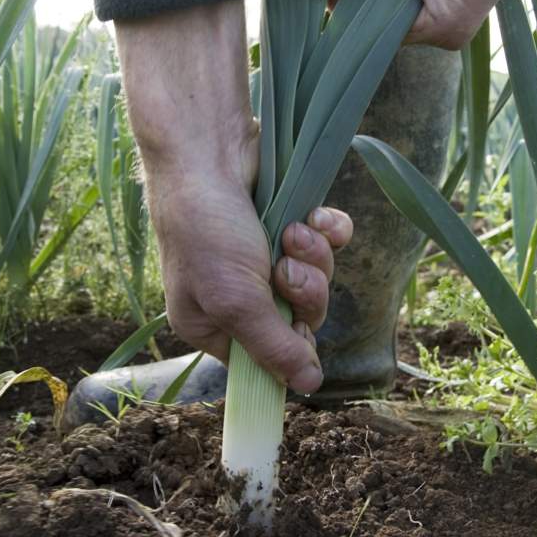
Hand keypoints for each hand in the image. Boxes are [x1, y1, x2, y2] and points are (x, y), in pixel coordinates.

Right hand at [115, 1, 352, 393]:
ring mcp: (266, 257)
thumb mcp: (236, 301)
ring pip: (319, 278)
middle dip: (306, 290)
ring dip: (315, 256)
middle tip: (286, 267)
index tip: (294, 324)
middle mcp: (240, 294)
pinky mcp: (290, 223)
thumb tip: (308, 387)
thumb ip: (273, 347)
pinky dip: (328, 230)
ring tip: (294, 232)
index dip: (290, 344)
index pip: (267, 360)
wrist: (207, 149)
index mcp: (213, 324)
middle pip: (301, 317)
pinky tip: (312, 215)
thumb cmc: (207, 229)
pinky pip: (330, 243)